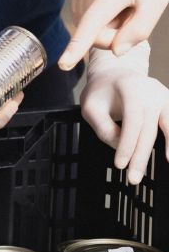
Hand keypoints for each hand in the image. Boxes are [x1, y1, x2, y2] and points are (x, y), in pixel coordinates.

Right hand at [60, 0, 168, 69]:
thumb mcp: (157, 0)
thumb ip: (137, 29)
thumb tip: (116, 50)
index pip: (90, 27)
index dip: (76, 48)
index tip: (63, 64)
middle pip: (91, 29)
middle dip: (111, 33)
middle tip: (135, 15)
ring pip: (88, 19)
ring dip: (106, 20)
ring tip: (128, 0)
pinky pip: (86, 6)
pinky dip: (101, 9)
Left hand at [80, 43, 168, 184]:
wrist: (117, 73)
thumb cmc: (102, 92)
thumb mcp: (91, 107)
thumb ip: (103, 127)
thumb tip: (119, 146)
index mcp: (131, 88)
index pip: (132, 121)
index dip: (127, 144)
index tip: (120, 165)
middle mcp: (153, 91)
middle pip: (149, 129)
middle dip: (141, 156)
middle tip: (134, 179)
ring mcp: (165, 97)